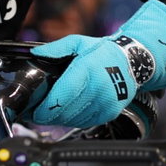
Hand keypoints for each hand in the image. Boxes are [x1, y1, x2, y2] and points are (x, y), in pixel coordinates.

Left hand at [27, 0, 165, 128]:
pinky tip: (66, 112)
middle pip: (64, 113)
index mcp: (87, 71)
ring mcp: (105, 104)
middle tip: (34, 114)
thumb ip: (56, 49)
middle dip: (45, 116)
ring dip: (58, 119)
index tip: (32, 111)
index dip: (44, 108)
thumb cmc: (105, 52)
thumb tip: (35, 54)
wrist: (134, 62)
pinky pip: (84, 122)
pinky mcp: (109, 113)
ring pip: (73, 120)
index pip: (61, 98)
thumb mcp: (79, 43)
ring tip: (48, 113)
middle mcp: (98, 90)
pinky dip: (72, 120)